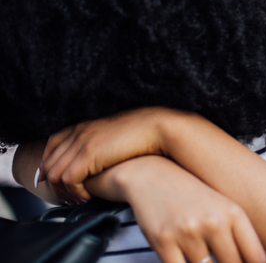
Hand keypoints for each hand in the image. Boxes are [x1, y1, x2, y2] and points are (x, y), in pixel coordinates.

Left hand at [39, 107, 187, 200]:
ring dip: (64, 191)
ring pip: (55, 173)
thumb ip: (99, 145)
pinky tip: (88, 197)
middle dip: (53, 184)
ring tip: (79, 199)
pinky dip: (75, 192)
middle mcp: (79, 132)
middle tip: (68, 197)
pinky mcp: (88, 154)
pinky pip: (68, 179)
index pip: (52, 145)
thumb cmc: (143, 135)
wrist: (157, 129)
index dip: (48, 164)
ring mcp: (82, 142)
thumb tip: (94, 161)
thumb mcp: (114, 137)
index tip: (50, 180)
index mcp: (84, 126)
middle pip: (49, 161)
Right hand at [99, 156, 265, 262]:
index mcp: (234, 212)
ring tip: (202, 255)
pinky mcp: (164, 241)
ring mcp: (189, 232)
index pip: (256, 256)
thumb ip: (237, 234)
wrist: (152, 174)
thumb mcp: (221, 206)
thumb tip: (254, 262)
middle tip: (220, 258)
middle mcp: (214, 221)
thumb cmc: (191, 195)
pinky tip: (185, 259)